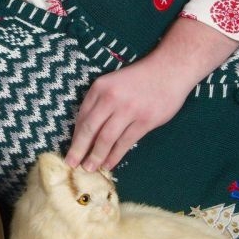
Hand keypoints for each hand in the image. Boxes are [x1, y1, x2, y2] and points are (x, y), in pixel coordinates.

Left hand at [65, 61, 189, 172]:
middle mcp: (111, 98)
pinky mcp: (145, 121)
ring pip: (106, 138)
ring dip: (96, 156)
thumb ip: (99, 103)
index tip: (70, 149)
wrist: (168, 70)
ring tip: (89, 168)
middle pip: (90, 129)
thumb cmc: (138, 78)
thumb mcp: (112, 83)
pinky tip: (108, 164)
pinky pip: (125, 142)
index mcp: (100, 87)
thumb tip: (86, 131)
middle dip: (79, 149)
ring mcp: (128, 110)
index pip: (82, 116)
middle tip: (71, 164)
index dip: (75, 136)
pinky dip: (115, 155)